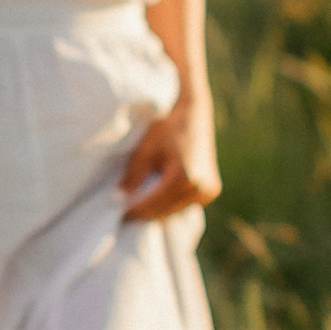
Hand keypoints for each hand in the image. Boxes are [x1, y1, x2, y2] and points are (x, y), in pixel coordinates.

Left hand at [119, 93, 221, 223]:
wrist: (194, 115)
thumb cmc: (168, 128)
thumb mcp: (146, 149)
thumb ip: (134, 176)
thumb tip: (121, 199)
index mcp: (184, 177)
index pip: (153, 205)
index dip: (134, 211)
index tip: (118, 215)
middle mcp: (200, 188)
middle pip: (164, 212)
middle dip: (144, 214)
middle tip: (124, 214)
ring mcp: (208, 191)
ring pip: (175, 212)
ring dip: (157, 213)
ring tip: (137, 209)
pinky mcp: (211, 191)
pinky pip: (185, 206)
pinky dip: (170, 206)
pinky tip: (155, 203)